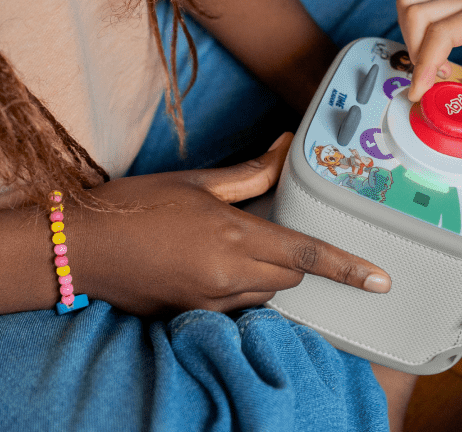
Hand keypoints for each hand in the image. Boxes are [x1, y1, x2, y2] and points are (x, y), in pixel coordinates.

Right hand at [76, 133, 390, 314]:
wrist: (80, 246)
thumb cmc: (136, 204)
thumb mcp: (198, 181)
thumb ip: (251, 173)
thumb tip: (287, 147)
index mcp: (233, 238)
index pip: (306, 256)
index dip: (348, 268)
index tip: (381, 280)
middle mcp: (227, 276)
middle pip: (291, 278)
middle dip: (295, 259)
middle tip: (273, 230)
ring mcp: (209, 301)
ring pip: (265, 294)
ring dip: (267, 274)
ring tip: (232, 243)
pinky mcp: (191, 315)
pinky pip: (236, 305)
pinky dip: (240, 287)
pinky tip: (210, 263)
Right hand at [396, 0, 461, 138]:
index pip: (441, 33)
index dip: (425, 65)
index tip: (419, 94)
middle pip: (416, 13)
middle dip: (414, 51)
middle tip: (433, 80)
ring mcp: (456, 0)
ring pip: (409, 6)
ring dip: (410, 40)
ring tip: (433, 67)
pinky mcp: (449, 7)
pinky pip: (416, 11)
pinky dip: (414, 35)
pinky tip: (436, 57)